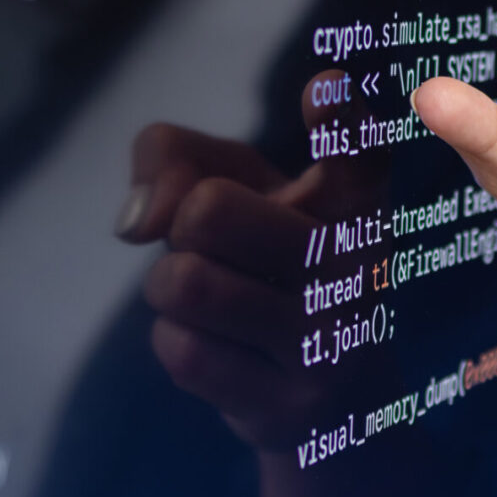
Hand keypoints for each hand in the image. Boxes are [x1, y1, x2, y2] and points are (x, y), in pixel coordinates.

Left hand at [116, 72, 387, 449]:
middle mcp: (358, 264)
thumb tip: (138, 222)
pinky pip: (183, 352)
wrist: (335, 400)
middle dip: (183, 229)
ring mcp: (328, 340)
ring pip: (184, 284)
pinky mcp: (292, 405)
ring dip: (173, 290)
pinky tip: (222, 348)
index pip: (358, 146)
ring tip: (214, 299)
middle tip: (216, 250)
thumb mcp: (239, 185)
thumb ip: (174, 155)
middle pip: (207, 211)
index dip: (335, 115)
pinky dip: (178, 343)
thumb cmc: (271, 264)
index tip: (320, 90)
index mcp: (356, 199)